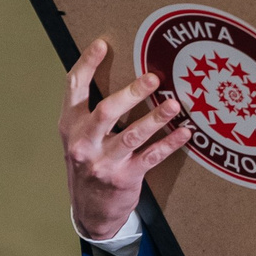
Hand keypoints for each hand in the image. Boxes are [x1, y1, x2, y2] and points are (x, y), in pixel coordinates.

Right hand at [61, 39, 186, 238]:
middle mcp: (84, 143)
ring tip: (174, 103)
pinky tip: (185, 132)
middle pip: (106, 112)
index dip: (87, 64)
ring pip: (132, 136)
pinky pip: (151, 157)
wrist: (90, 211)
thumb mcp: (79, 137)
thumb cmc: (88, 164)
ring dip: (155, 118)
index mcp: (70, 126)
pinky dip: (169, 143)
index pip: (74, 89)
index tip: (102, 44)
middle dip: (131, 93)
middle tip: (153, 77)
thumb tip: (115, 73)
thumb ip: (90, 111)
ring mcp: (104, 163)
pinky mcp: (125, 178)